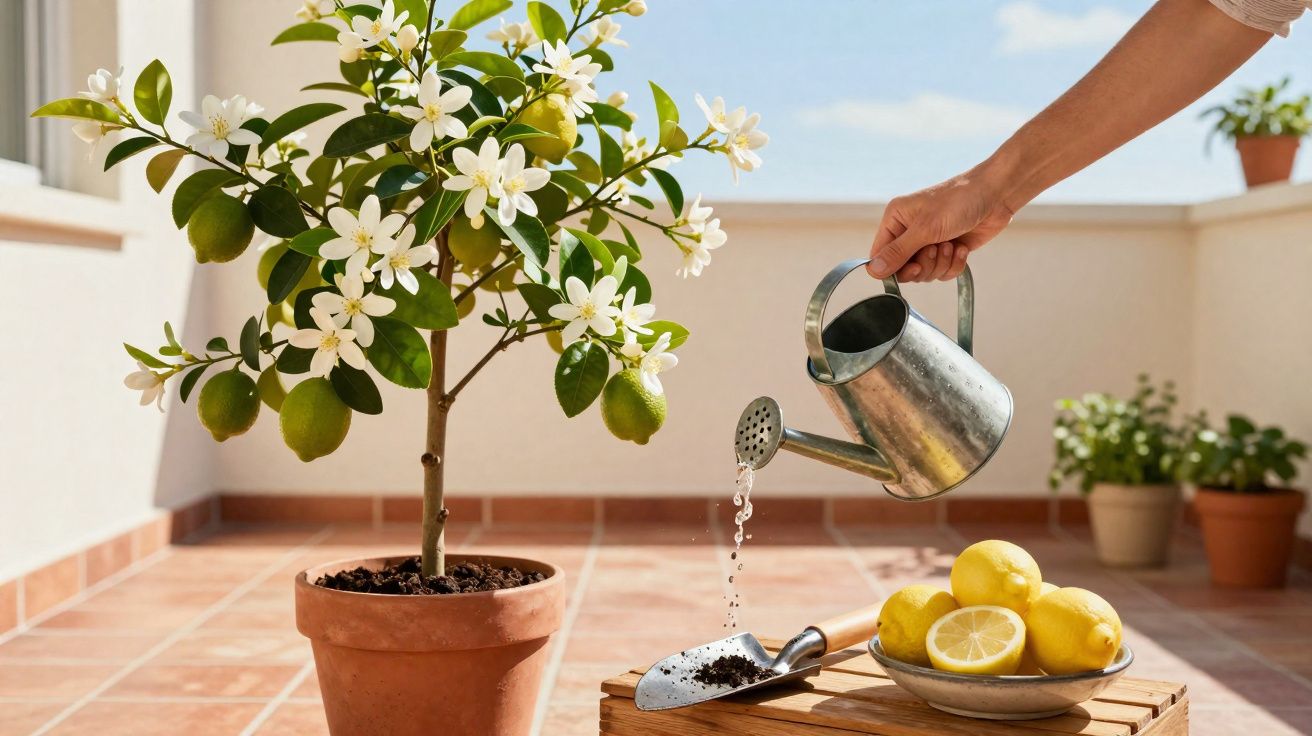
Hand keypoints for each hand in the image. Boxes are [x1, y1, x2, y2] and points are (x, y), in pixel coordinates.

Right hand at [868, 167, 1014, 281]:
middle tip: (935, 249)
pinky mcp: (947, 250)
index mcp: (896, 220)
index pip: (880, 255)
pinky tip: (962, 248)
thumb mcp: (925, 228)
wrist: (996, 195)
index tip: (913, 267)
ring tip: (951, 244)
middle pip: (903, 269)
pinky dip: (954, 265)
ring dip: (940, 264)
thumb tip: (872, 271)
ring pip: (924, 273)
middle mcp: (909, 232)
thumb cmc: (958, 201)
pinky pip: (942, 272)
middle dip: (923, 265)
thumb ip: (898, 252)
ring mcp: (929, 242)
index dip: (893, 268)